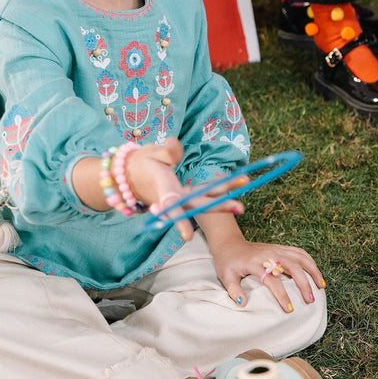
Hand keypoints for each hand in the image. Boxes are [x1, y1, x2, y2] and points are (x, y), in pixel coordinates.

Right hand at [127, 138, 245, 240]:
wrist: (132, 174)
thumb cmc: (141, 163)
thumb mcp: (150, 153)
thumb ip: (165, 151)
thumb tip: (175, 142)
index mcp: (163, 190)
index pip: (172, 206)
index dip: (179, 221)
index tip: (188, 237)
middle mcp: (174, 198)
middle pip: (199, 205)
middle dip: (220, 206)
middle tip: (241, 208)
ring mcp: (181, 199)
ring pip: (204, 200)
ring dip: (225, 198)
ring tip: (245, 190)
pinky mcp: (185, 196)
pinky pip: (203, 193)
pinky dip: (218, 189)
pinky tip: (235, 182)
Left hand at [209, 234, 325, 311]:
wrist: (229, 243)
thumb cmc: (228, 262)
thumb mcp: (226, 276)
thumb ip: (234, 290)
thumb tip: (243, 303)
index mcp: (255, 262)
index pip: (272, 279)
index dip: (282, 294)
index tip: (289, 309)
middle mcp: (268, 254)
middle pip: (292, 266)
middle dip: (303, 284)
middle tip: (310, 300)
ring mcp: (276, 249)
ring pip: (300, 257)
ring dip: (313, 271)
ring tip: (321, 286)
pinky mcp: (280, 248)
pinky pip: (299, 252)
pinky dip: (310, 262)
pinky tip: (316, 273)